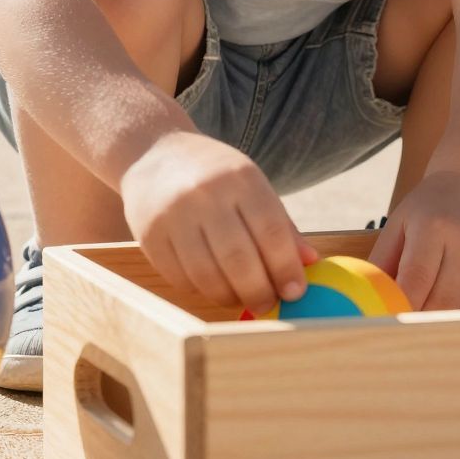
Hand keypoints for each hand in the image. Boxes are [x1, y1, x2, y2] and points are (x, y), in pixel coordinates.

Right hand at [120, 130, 316, 313]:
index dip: (286, 267)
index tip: (295, 292)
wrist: (154, 154)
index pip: (271, 230)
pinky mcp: (149, 235)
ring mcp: (173, 214)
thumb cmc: (215, 175)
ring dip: (229, 297)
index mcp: (240, 177)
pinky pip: (180, 278)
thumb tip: (310, 261)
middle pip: (238, 258)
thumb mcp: (251, 185)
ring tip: (240, 298)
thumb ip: (280, 223)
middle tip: (267, 304)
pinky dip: (202, 290)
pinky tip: (212, 286)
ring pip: (207, 275)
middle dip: (259, 291)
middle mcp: (205, 193)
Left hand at [367, 171, 459, 310]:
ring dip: (445, 323)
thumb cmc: (429, 210)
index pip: (416, 279)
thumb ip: (382, 261)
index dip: (402, 307)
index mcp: (435, 226)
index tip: (389, 324)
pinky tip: (455, 315)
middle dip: (422, 320)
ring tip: (429, 323)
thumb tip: (369, 300)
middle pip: (443, 301)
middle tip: (406, 331)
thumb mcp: (399, 223)